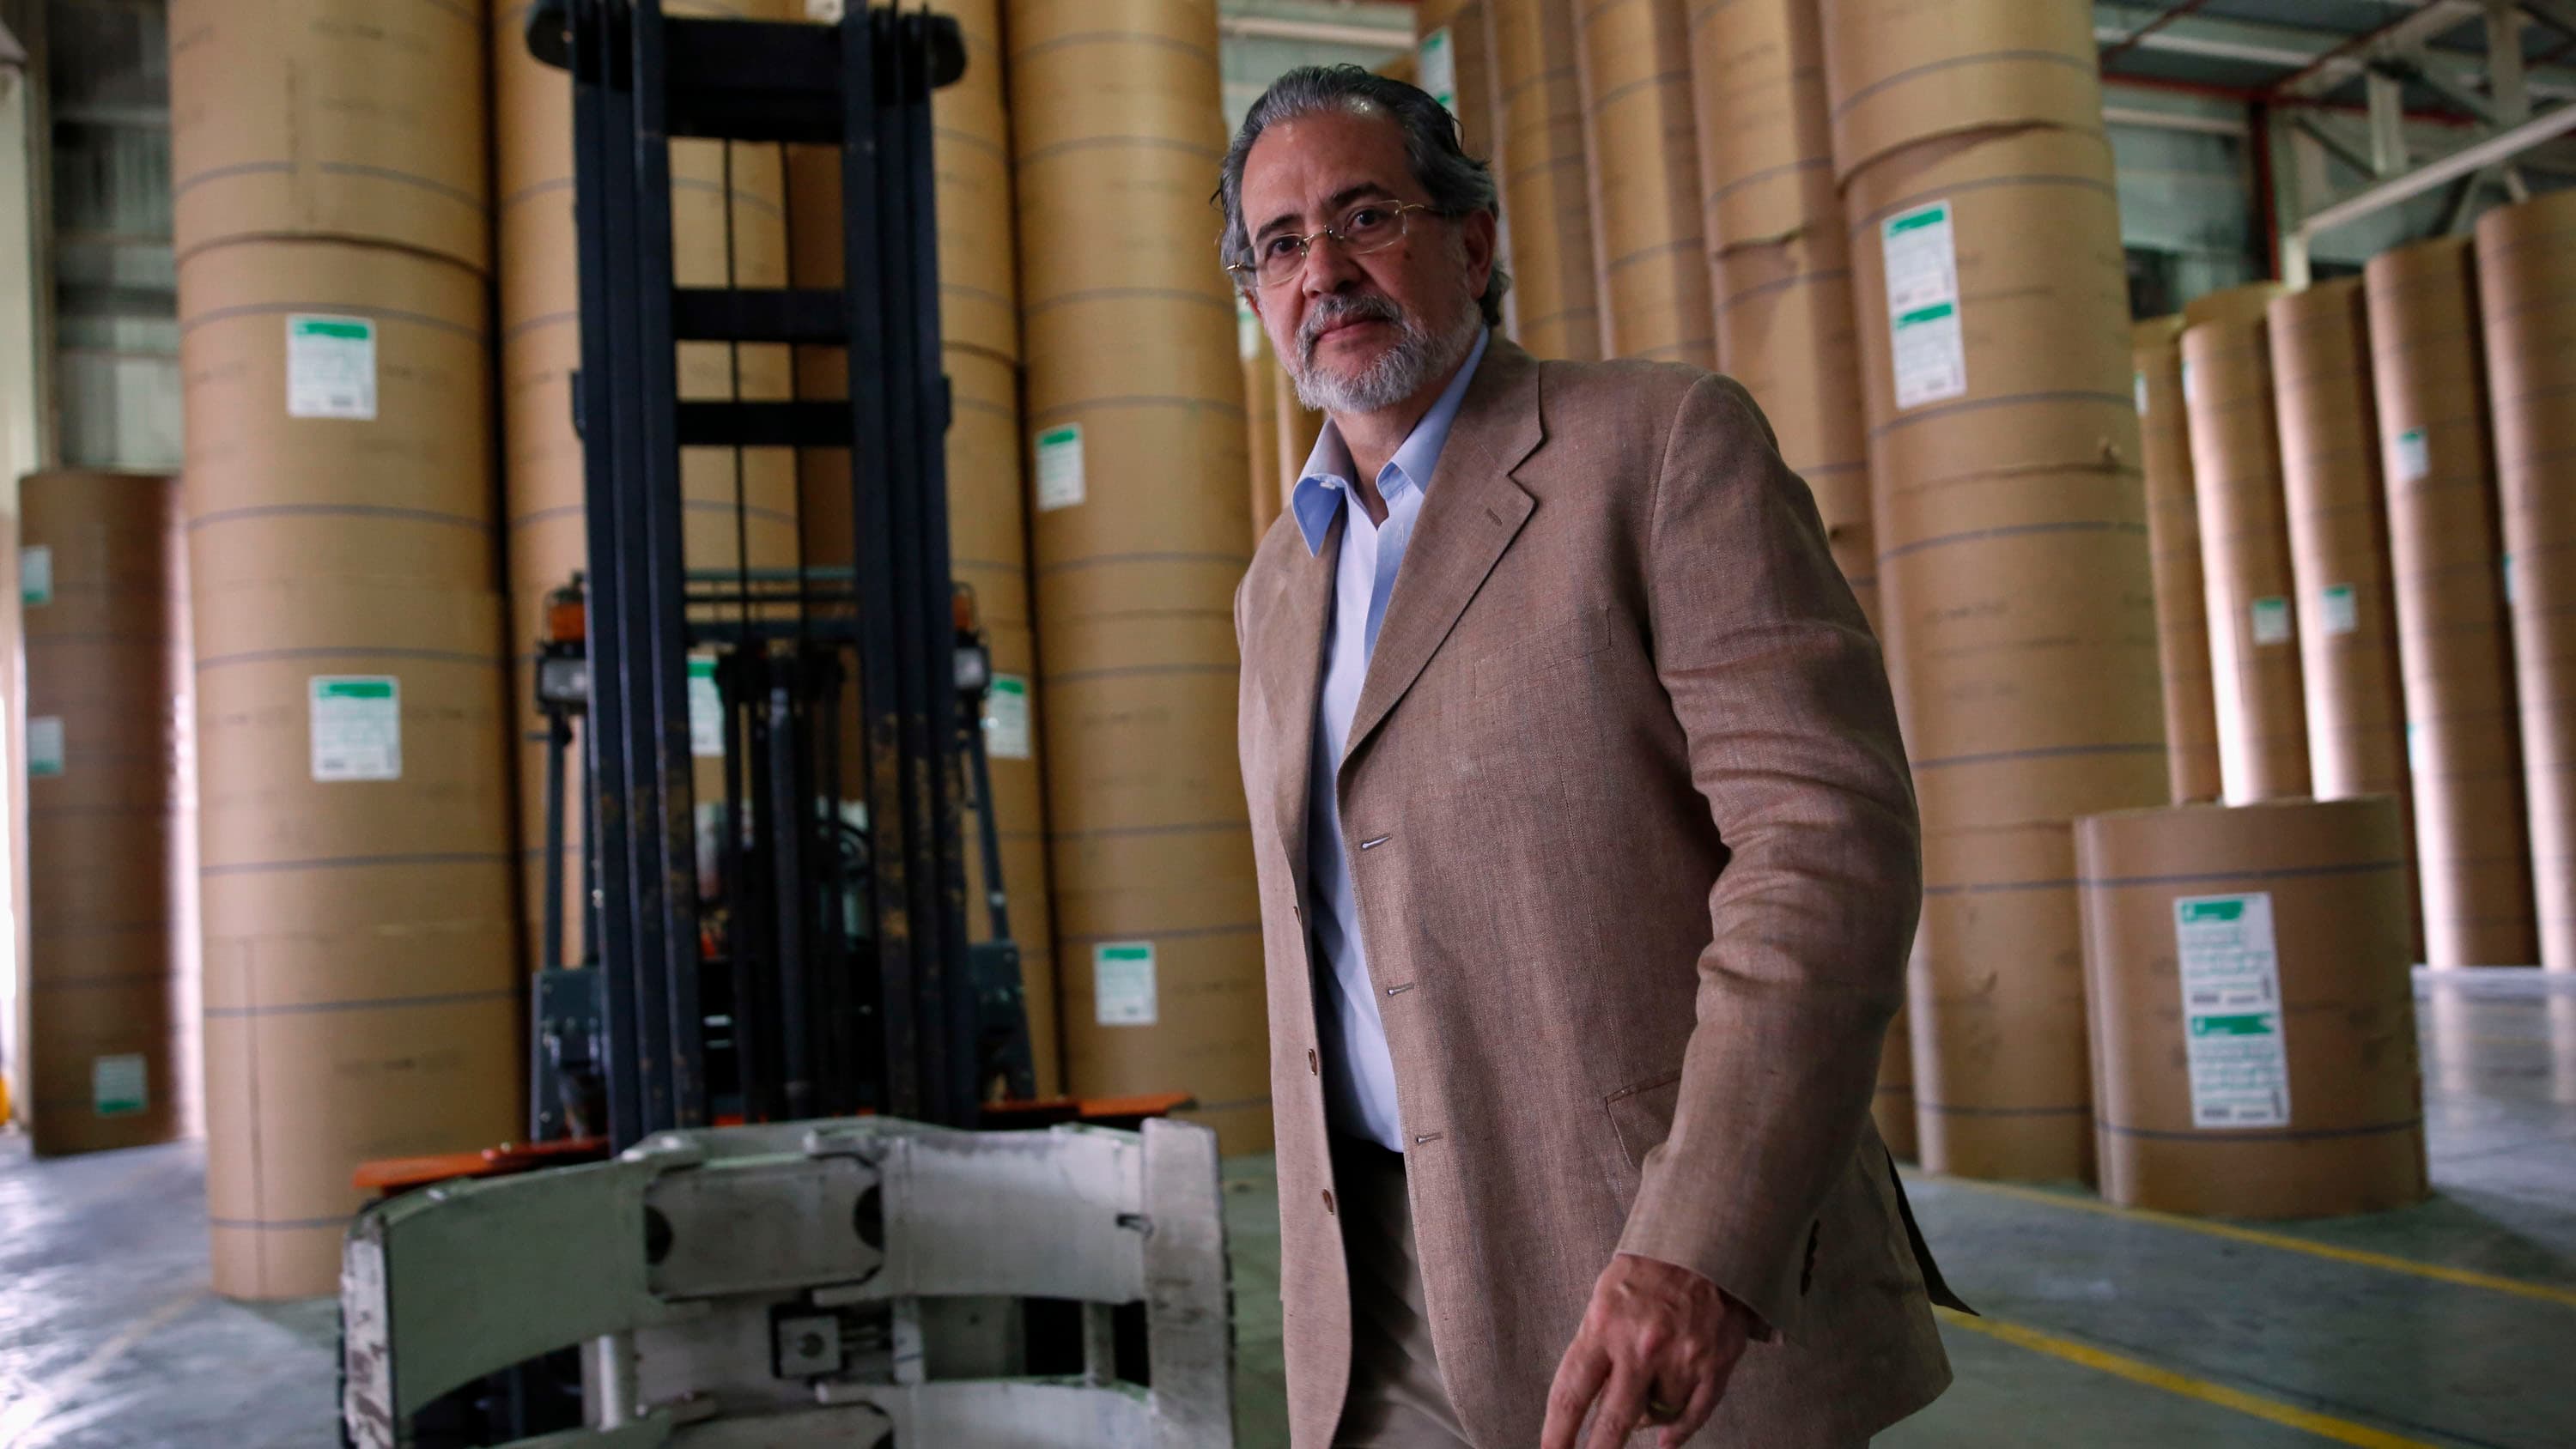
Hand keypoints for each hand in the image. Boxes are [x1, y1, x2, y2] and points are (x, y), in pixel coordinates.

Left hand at [1541, 1252, 1753, 1448]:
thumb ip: (1596, 1349)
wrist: (1705, 1240)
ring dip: (1647, 1415)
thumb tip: (1592, 1405)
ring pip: (1657, 1416)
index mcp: (1603, 1327)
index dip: (1557, 1435)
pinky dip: (1679, 1432)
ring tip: (1647, 1389)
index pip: (1571, 1395)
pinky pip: (1694, 1415)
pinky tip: (1666, 1441)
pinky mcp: (1715, 1364)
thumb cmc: (1648, 1270)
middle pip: (1614, 1422)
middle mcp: (1641, 1347)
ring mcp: (1680, 1358)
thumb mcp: (1605, 1299)